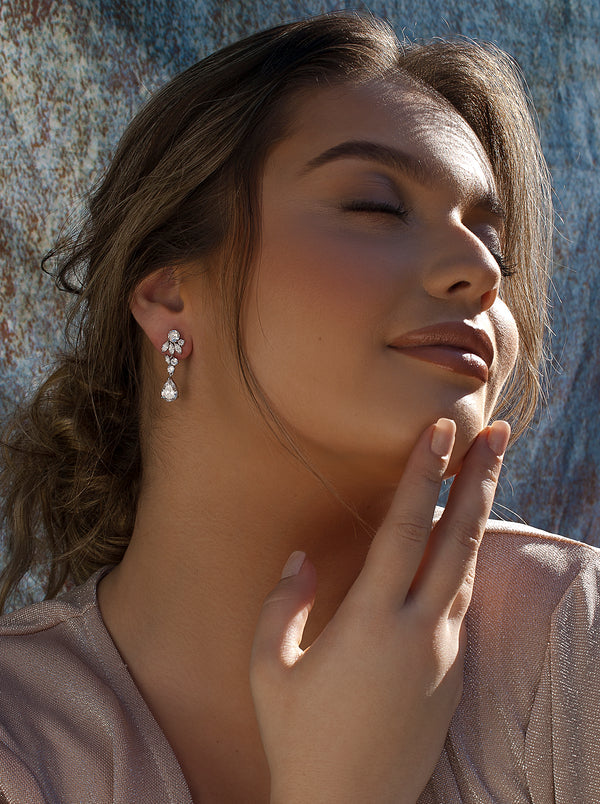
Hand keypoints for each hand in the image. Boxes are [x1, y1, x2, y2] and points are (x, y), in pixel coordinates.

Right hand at [250, 418, 509, 803]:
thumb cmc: (297, 739)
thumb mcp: (270, 669)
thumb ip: (284, 605)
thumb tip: (303, 558)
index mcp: (370, 623)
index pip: (406, 530)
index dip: (424, 475)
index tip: (441, 430)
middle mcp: (419, 631)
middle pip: (459, 539)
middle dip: (480, 478)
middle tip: (498, 431)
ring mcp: (443, 654)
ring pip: (470, 568)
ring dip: (481, 515)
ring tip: (491, 472)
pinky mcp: (453, 675)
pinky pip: (463, 604)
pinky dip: (467, 563)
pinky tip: (463, 544)